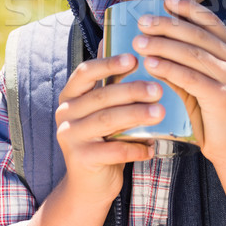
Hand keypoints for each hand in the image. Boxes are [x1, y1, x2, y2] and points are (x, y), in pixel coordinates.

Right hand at [56, 45, 164, 204]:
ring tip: (160, 113)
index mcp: (70, 96)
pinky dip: (135, 147)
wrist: (89, 185)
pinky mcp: (82, 159)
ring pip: (107, 121)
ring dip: (136, 115)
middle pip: (101, 96)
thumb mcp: (102, 109)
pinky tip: (152, 146)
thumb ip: (107, 81)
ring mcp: (70, 137)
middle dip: (131, 91)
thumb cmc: (102, 138)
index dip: (108, 64)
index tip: (133, 58)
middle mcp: (66, 114)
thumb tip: (114, 40)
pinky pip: (113, 150)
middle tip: (158, 89)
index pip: (85, 72)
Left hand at [132, 0, 225, 165]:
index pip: (209, 20)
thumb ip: (184, 61)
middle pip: (196, 34)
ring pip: (192, 53)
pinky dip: (169, 69)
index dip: (187, 8)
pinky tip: (151, 64)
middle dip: (167, 24)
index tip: (166, 0)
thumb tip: (150, 42)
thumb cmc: (211, 112)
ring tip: (139, 42)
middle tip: (142, 21)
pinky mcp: (222, 96)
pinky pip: (191, 77)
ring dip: (162, 45)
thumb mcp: (200, 80)